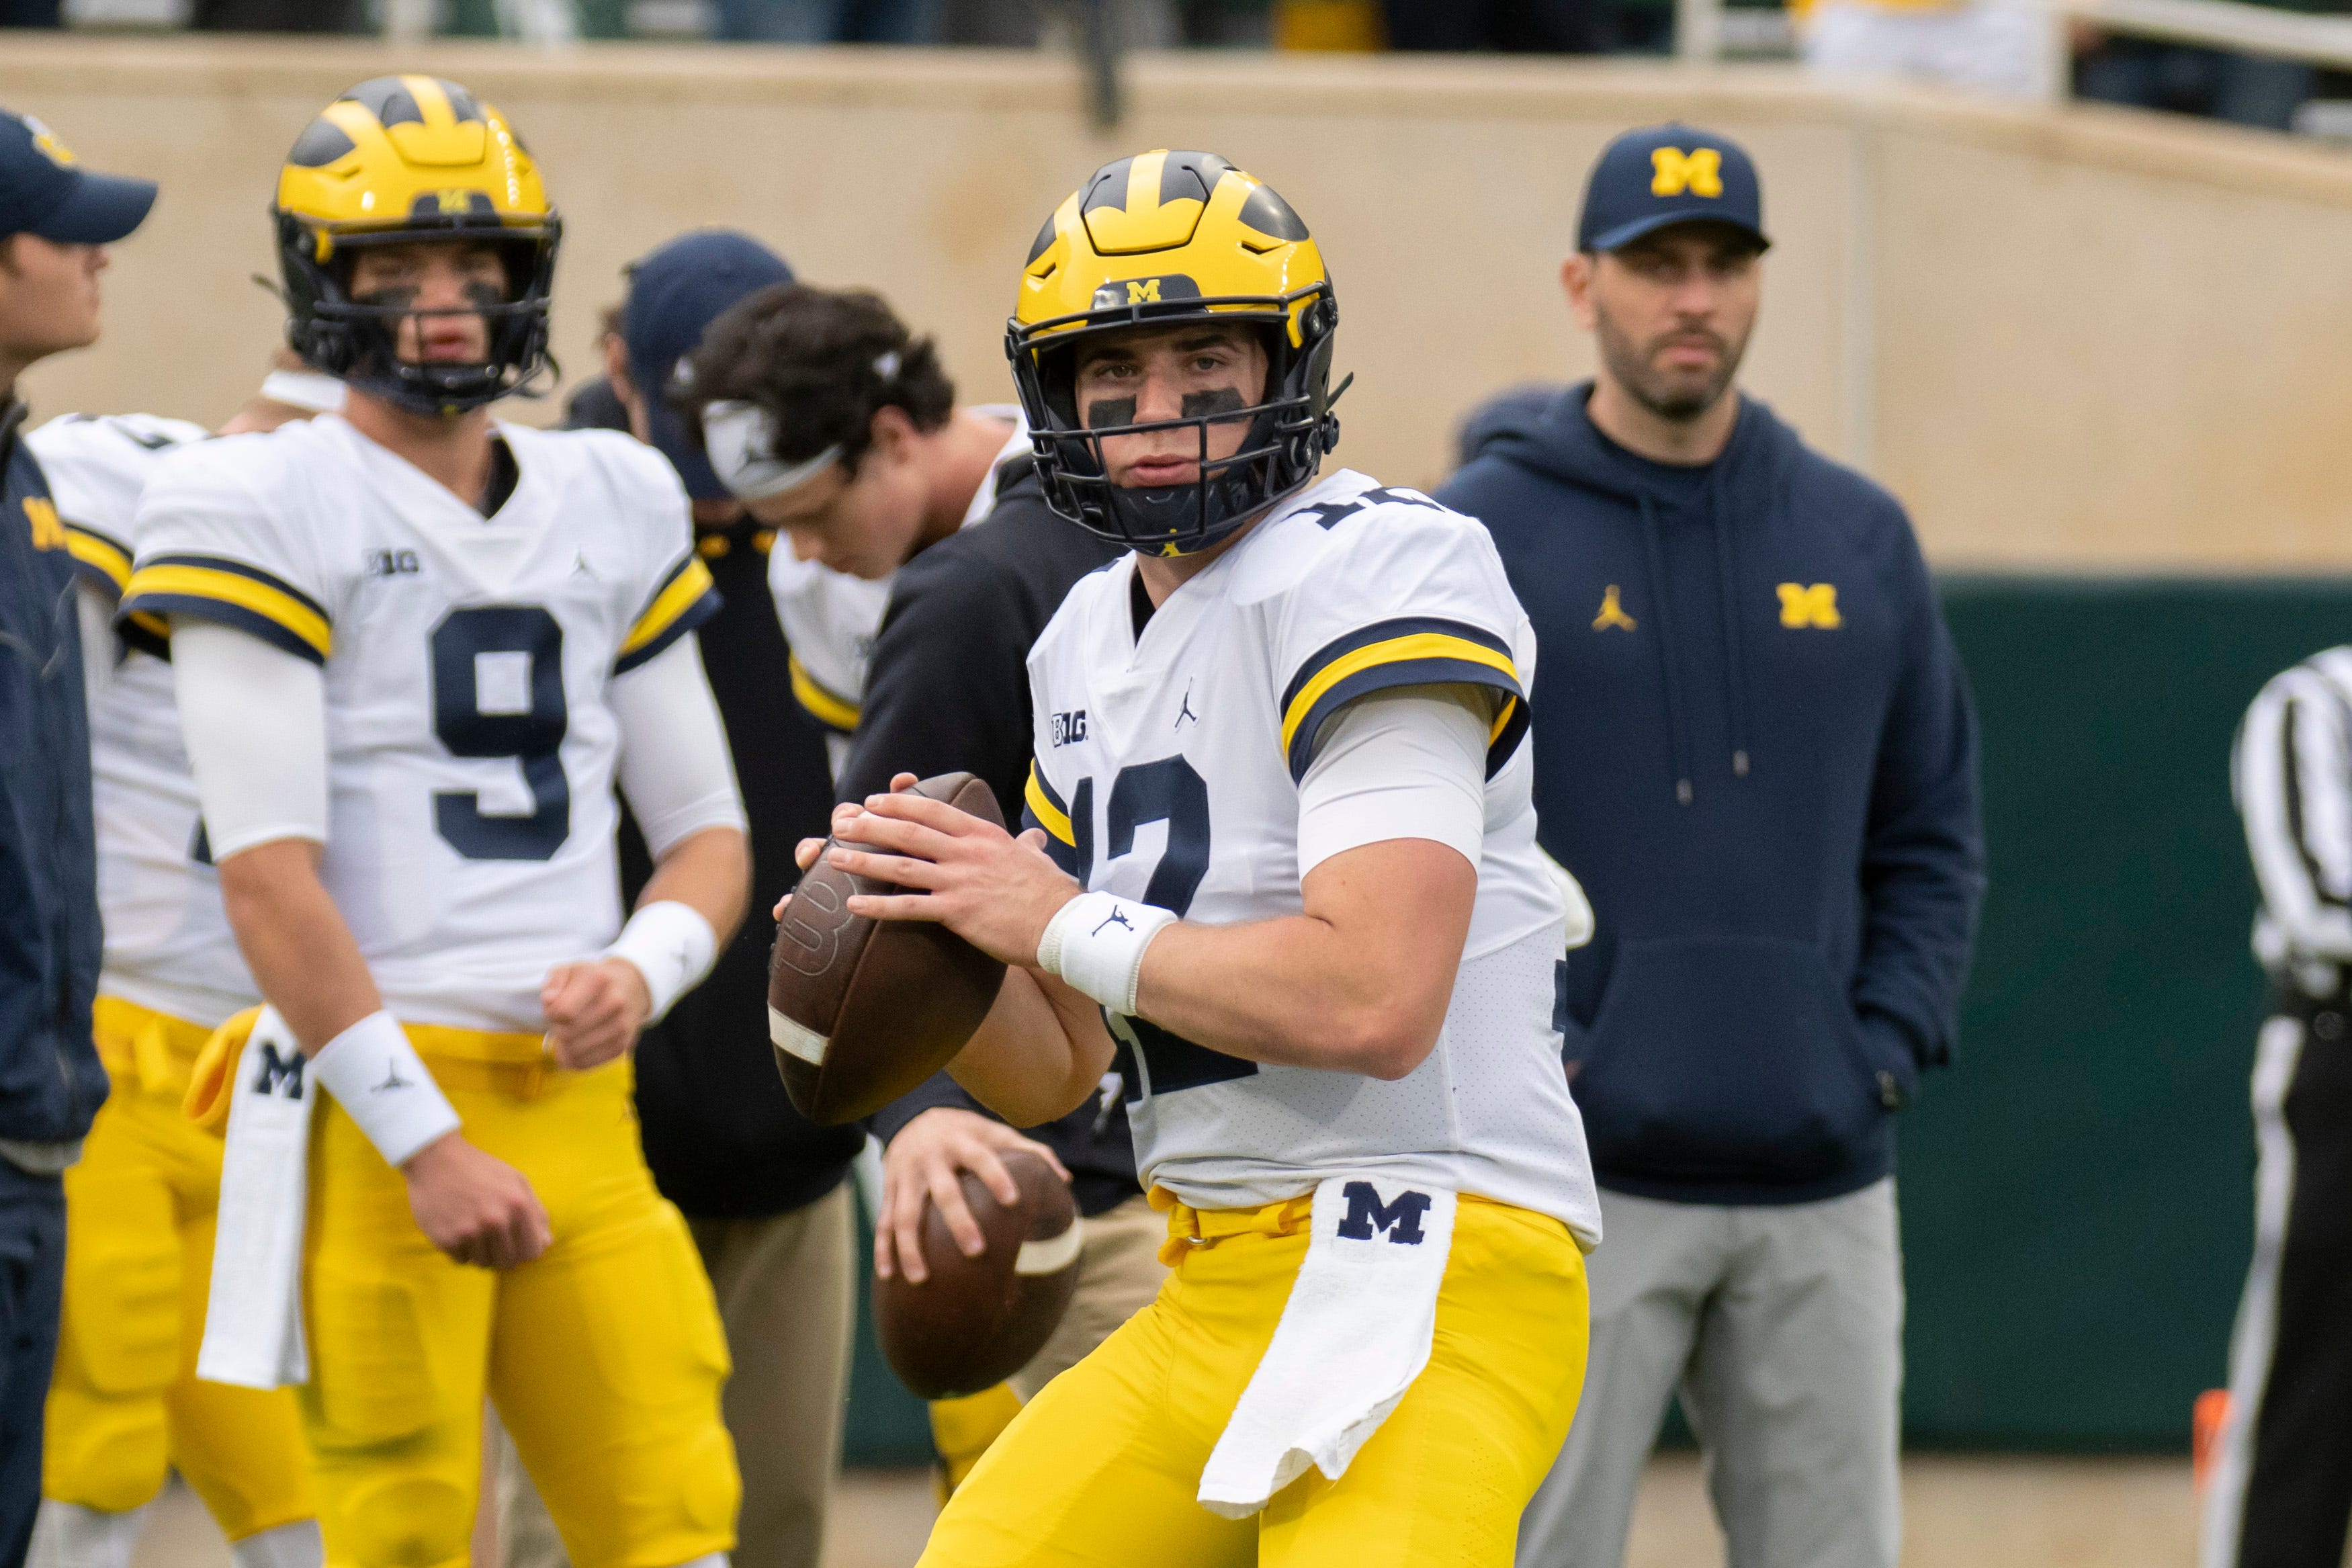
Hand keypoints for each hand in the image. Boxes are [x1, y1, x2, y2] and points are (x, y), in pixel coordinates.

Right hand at [402, 1132, 551, 1268]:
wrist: (436, 1160)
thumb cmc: (481, 1169)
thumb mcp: (517, 1181)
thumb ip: (536, 1212)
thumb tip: (546, 1243)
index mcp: (518, 1205)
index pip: (532, 1251)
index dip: (527, 1251)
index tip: (518, 1245)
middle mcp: (495, 1221)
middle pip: (509, 1262)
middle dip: (504, 1254)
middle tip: (495, 1239)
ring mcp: (469, 1232)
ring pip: (484, 1264)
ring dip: (482, 1252)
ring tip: (475, 1230)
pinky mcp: (446, 1239)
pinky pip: (461, 1261)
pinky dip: (462, 1251)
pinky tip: (459, 1230)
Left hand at [540, 957, 651, 1070]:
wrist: (630, 989)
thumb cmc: (591, 981)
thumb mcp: (569, 971)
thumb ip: (553, 983)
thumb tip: (550, 1001)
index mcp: (598, 979)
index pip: (563, 1011)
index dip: (550, 1014)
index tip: (554, 1010)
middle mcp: (614, 1002)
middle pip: (567, 1033)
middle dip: (556, 1030)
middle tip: (561, 1022)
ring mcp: (620, 1026)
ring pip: (574, 1052)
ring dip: (563, 1046)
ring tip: (568, 1033)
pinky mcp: (621, 1046)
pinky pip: (584, 1063)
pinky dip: (573, 1058)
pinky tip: (574, 1046)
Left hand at [821, 773, 1081, 965]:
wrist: (1063, 924)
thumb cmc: (1053, 893)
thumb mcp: (1037, 859)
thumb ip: (1028, 846)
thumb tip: (1035, 839)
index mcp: (983, 835)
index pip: (933, 810)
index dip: (900, 803)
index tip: (874, 800)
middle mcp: (967, 852)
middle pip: (909, 832)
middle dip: (870, 826)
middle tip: (840, 823)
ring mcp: (960, 881)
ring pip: (901, 865)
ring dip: (863, 861)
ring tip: (833, 859)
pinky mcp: (957, 912)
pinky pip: (909, 907)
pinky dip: (879, 906)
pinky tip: (854, 905)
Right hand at [877, 1108, 1071, 1283]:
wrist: (913, 1115)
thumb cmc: (966, 1132)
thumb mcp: (994, 1131)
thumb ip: (1030, 1151)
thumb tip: (1065, 1180)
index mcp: (961, 1141)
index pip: (982, 1157)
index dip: (996, 1176)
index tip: (1013, 1200)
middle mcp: (931, 1158)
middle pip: (944, 1192)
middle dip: (958, 1221)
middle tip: (976, 1251)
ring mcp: (905, 1176)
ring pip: (903, 1214)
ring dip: (910, 1247)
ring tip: (921, 1279)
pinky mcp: (888, 1189)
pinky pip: (883, 1222)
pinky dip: (882, 1249)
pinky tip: (887, 1278)